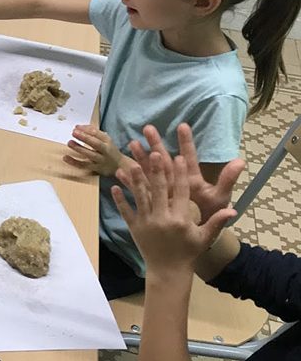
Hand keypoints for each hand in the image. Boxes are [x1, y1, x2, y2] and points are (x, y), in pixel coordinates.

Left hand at [64, 125, 124, 175]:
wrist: (119, 166)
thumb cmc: (109, 150)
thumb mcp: (105, 139)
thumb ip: (93, 132)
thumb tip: (78, 126)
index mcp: (107, 141)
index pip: (97, 134)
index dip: (86, 130)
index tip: (76, 127)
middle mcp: (105, 150)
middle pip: (95, 144)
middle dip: (85, 137)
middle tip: (74, 132)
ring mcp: (101, 160)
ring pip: (90, 155)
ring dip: (79, 149)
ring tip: (70, 142)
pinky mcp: (96, 169)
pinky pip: (84, 165)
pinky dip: (74, 162)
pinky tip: (66, 158)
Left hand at [112, 153, 235, 276]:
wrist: (168, 271)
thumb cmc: (188, 251)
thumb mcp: (204, 237)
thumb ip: (217, 222)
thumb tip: (233, 209)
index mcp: (180, 219)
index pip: (181, 192)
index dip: (180, 174)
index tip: (179, 157)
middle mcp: (162, 219)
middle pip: (159, 190)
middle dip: (156, 170)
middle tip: (154, 152)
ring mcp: (146, 223)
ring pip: (140, 197)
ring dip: (135, 180)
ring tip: (131, 163)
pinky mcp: (134, 228)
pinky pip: (126, 211)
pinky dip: (120, 199)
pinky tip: (114, 185)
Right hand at [129, 123, 244, 221]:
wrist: (200, 234)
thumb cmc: (211, 214)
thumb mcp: (220, 197)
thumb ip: (227, 180)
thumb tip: (241, 161)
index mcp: (192, 179)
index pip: (189, 157)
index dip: (186, 142)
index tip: (182, 126)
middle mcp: (176, 180)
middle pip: (165, 160)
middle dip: (157, 144)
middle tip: (148, 128)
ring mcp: (164, 189)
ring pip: (150, 170)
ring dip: (141, 158)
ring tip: (132, 144)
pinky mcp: (155, 200)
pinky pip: (140, 189)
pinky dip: (130, 181)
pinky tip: (120, 171)